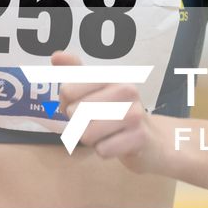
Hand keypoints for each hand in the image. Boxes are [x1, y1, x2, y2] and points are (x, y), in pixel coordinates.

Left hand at [53, 51, 167, 173]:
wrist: (152, 140)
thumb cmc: (117, 113)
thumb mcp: (96, 90)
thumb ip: (75, 72)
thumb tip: (56, 56)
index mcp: (111, 76)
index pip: (67, 90)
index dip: (65, 105)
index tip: (79, 107)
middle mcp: (126, 90)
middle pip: (75, 113)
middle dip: (78, 125)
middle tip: (94, 124)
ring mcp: (135, 114)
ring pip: (87, 134)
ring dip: (91, 139)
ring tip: (105, 134)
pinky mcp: (140, 137)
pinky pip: (103, 150)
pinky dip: (104, 151)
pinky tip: (117, 144)